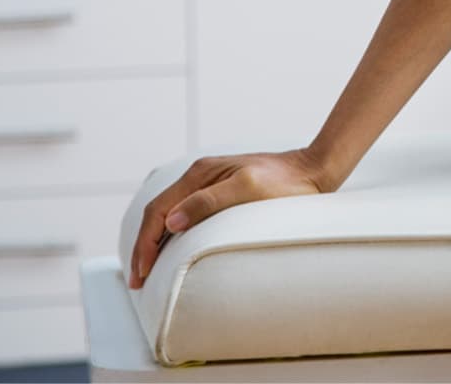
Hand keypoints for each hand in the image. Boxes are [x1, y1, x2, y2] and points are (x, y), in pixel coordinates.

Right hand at [128, 147, 330, 288]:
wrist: (313, 170)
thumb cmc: (285, 182)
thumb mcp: (248, 189)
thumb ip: (209, 201)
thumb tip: (171, 221)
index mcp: (200, 173)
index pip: (158, 210)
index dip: (145, 243)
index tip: (141, 273)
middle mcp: (199, 176)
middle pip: (157, 212)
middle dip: (143, 246)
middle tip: (137, 280)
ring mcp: (209, 182)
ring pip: (167, 213)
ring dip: (153, 241)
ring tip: (147, 270)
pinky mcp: (220, 191)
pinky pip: (184, 213)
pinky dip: (170, 234)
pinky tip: (172, 249)